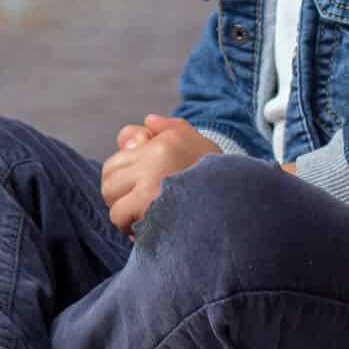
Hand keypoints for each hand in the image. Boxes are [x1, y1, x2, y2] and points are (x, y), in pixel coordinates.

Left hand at [100, 114, 215, 233]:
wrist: (238, 207)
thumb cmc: (219, 178)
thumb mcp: (200, 146)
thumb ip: (173, 128)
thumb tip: (148, 120)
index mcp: (167, 141)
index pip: (126, 139)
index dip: (128, 162)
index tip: (143, 179)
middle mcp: (156, 155)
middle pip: (110, 171)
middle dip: (120, 189)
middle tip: (139, 203)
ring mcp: (151, 178)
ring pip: (109, 192)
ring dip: (121, 208)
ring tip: (142, 215)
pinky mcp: (147, 203)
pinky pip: (118, 213)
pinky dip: (127, 224)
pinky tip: (146, 227)